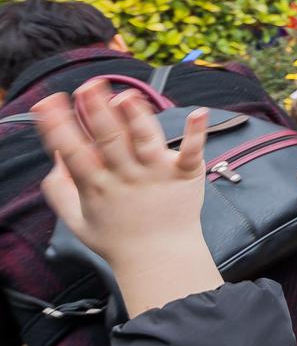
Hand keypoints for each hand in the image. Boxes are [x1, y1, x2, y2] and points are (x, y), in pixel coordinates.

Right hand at [31, 82, 222, 317]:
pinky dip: (196, 133)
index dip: (59, 126)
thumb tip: (56, 154)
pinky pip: (191, 152)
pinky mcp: (186, 175)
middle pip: (109, 139)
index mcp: (97, 185)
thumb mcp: (76, 219)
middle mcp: (126, 176)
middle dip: (97, 111)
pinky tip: (199, 112)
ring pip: (145, 140)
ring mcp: (157, 174)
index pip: (74, 151)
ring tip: (125, 96)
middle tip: (89, 86)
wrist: (160, 259)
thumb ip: (60, 188)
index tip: (48, 102)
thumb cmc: (117, 239)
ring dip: (136, 117)